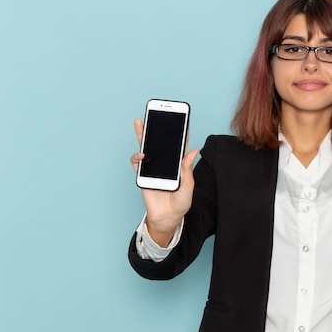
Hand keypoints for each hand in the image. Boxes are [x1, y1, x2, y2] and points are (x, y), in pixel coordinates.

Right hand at [130, 118, 199, 245]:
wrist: (168, 218)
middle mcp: (166, 163)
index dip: (180, 132)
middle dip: (158, 128)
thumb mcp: (188, 186)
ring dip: (143, 135)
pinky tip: (142, 154)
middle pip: (161, 142)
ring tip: (141, 123)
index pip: (179, 145)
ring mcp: (154, 168)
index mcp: (179, 164)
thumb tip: (194, 151)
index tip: (181, 119)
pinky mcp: (144, 175)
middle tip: (156, 113)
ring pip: (147, 147)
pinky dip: (137, 157)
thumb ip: (188, 169)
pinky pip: (138, 164)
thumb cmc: (180, 203)